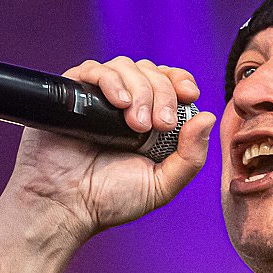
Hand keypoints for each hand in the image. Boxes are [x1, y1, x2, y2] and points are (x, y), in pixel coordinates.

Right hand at [2, 56, 215, 245]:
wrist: (65, 207)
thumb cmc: (108, 201)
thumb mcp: (161, 184)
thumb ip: (190, 157)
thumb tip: (207, 117)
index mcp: (146, 121)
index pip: (168, 82)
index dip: (180, 80)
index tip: (189, 94)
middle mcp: (122, 105)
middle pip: (150, 72)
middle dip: (161, 93)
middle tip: (158, 126)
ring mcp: (96, 98)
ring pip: (125, 66)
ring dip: (139, 89)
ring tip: (135, 123)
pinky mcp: (70, 94)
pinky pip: (93, 70)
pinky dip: (111, 80)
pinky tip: (118, 103)